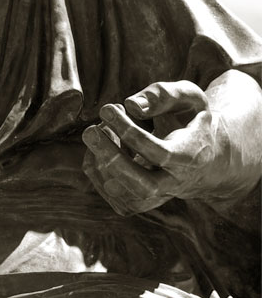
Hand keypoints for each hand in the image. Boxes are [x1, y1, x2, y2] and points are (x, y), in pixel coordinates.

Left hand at [82, 78, 257, 214]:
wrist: (206, 155)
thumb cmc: (190, 119)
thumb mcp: (188, 98)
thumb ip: (164, 95)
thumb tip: (132, 105)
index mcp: (192, 156)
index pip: (158, 153)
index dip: (129, 132)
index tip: (108, 109)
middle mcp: (177, 183)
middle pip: (143, 187)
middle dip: (112, 159)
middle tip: (90, 131)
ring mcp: (160, 196)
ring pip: (126, 196)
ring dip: (101, 166)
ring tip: (95, 134)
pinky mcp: (143, 202)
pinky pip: (116, 198)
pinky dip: (98, 174)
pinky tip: (98, 149)